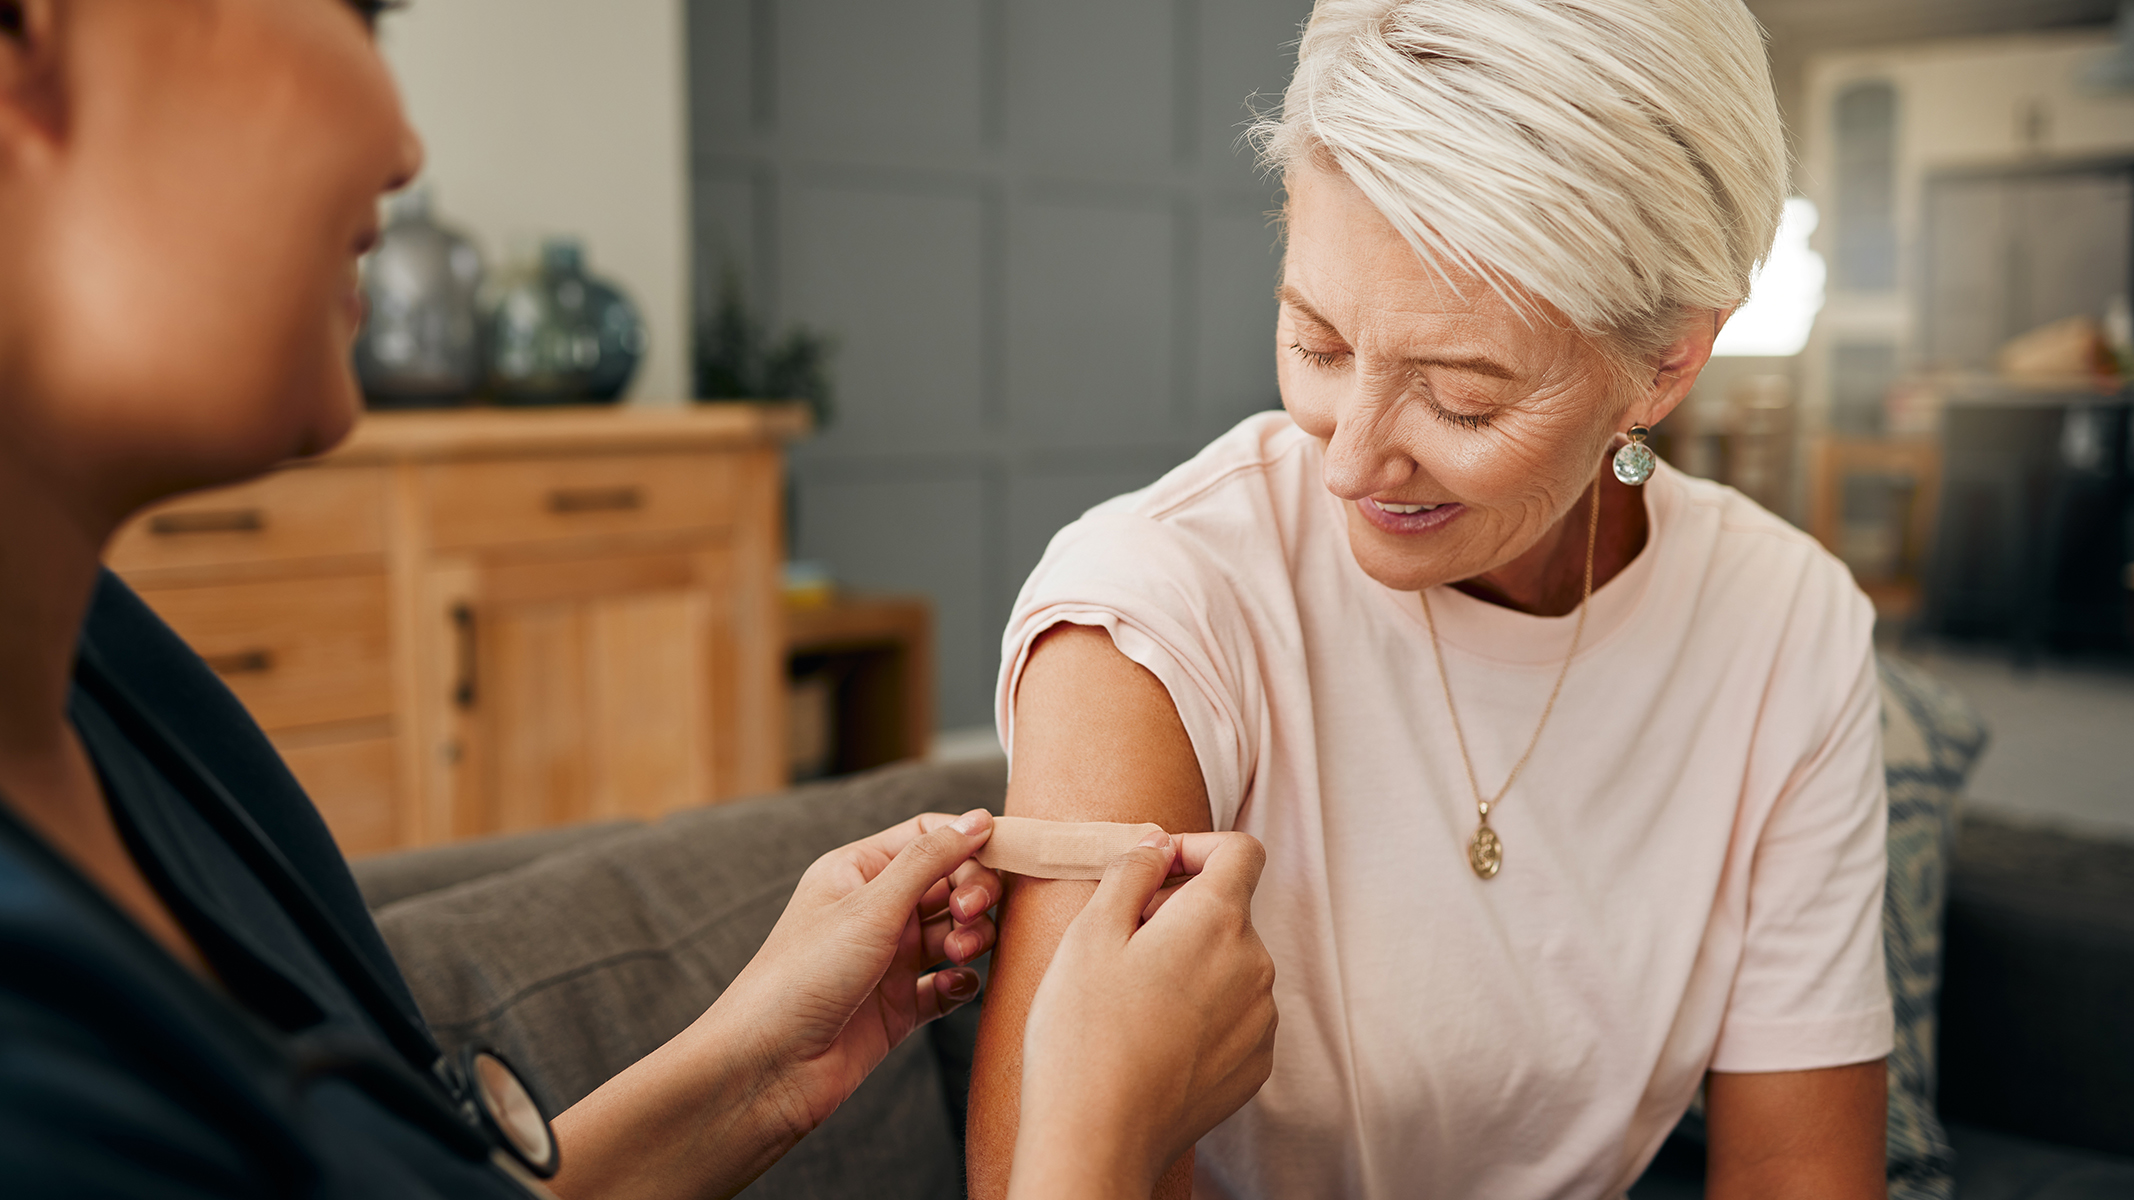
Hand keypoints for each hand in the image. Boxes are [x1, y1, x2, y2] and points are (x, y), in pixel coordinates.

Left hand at [712, 808, 1003, 1139]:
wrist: (766, 1067)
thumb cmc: (802, 976)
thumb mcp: (871, 906)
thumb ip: (930, 859)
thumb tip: (979, 818)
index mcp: (858, 872)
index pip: (928, 837)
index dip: (968, 843)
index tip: (1006, 856)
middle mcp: (876, 911)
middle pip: (951, 884)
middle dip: (973, 895)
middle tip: (968, 915)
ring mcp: (889, 960)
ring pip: (956, 933)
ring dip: (971, 938)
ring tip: (957, 954)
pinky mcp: (899, 1007)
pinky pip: (950, 985)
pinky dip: (961, 983)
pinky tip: (949, 987)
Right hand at [1008, 830, 1276, 1198]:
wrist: (1097, 1139)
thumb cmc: (1083, 1034)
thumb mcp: (1090, 932)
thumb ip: (1132, 870)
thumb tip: (1158, 844)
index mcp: (1218, 920)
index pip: (1240, 851)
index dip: (1197, 847)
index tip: (1156, 869)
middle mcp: (1256, 965)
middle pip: (1229, 910)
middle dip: (1181, 911)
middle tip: (1121, 943)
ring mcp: (1261, 1020)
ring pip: (1232, 964)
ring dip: (1192, 962)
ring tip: (1133, 998)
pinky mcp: (1255, 1064)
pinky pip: (1235, 1014)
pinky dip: (1203, 1011)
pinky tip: (1154, 1036)